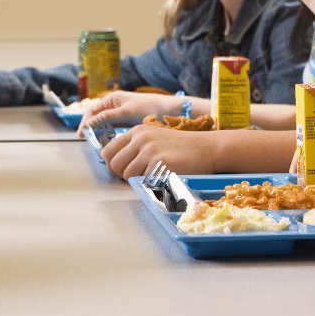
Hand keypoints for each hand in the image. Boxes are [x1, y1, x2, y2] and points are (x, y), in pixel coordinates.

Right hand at [77, 90, 179, 136]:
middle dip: (91, 128)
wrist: (169, 110)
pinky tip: (110, 141)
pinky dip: (110, 134)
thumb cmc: (149, 107)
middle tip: (88, 141)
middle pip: (97, 117)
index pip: (92, 110)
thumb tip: (89, 123)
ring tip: (98, 143)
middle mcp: (115, 104)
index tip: (81, 135)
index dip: (84, 122)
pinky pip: (114, 127)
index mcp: (112, 98)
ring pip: (105, 123)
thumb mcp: (126, 112)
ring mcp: (121, 112)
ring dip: (100, 132)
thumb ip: (107, 117)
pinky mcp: (128, 120)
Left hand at [100, 123, 214, 179]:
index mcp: (136, 132)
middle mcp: (140, 138)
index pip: (108, 151)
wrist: (207, 149)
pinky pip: (143, 180)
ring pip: (126, 174)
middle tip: (135, 179)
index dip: (112, 165)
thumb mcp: (154, 139)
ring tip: (151, 178)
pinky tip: (162, 178)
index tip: (121, 172)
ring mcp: (149, 150)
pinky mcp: (160, 162)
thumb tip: (114, 164)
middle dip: (121, 176)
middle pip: (114, 164)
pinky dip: (150, 184)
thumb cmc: (181, 148)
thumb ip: (135, 147)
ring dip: (136, 181)